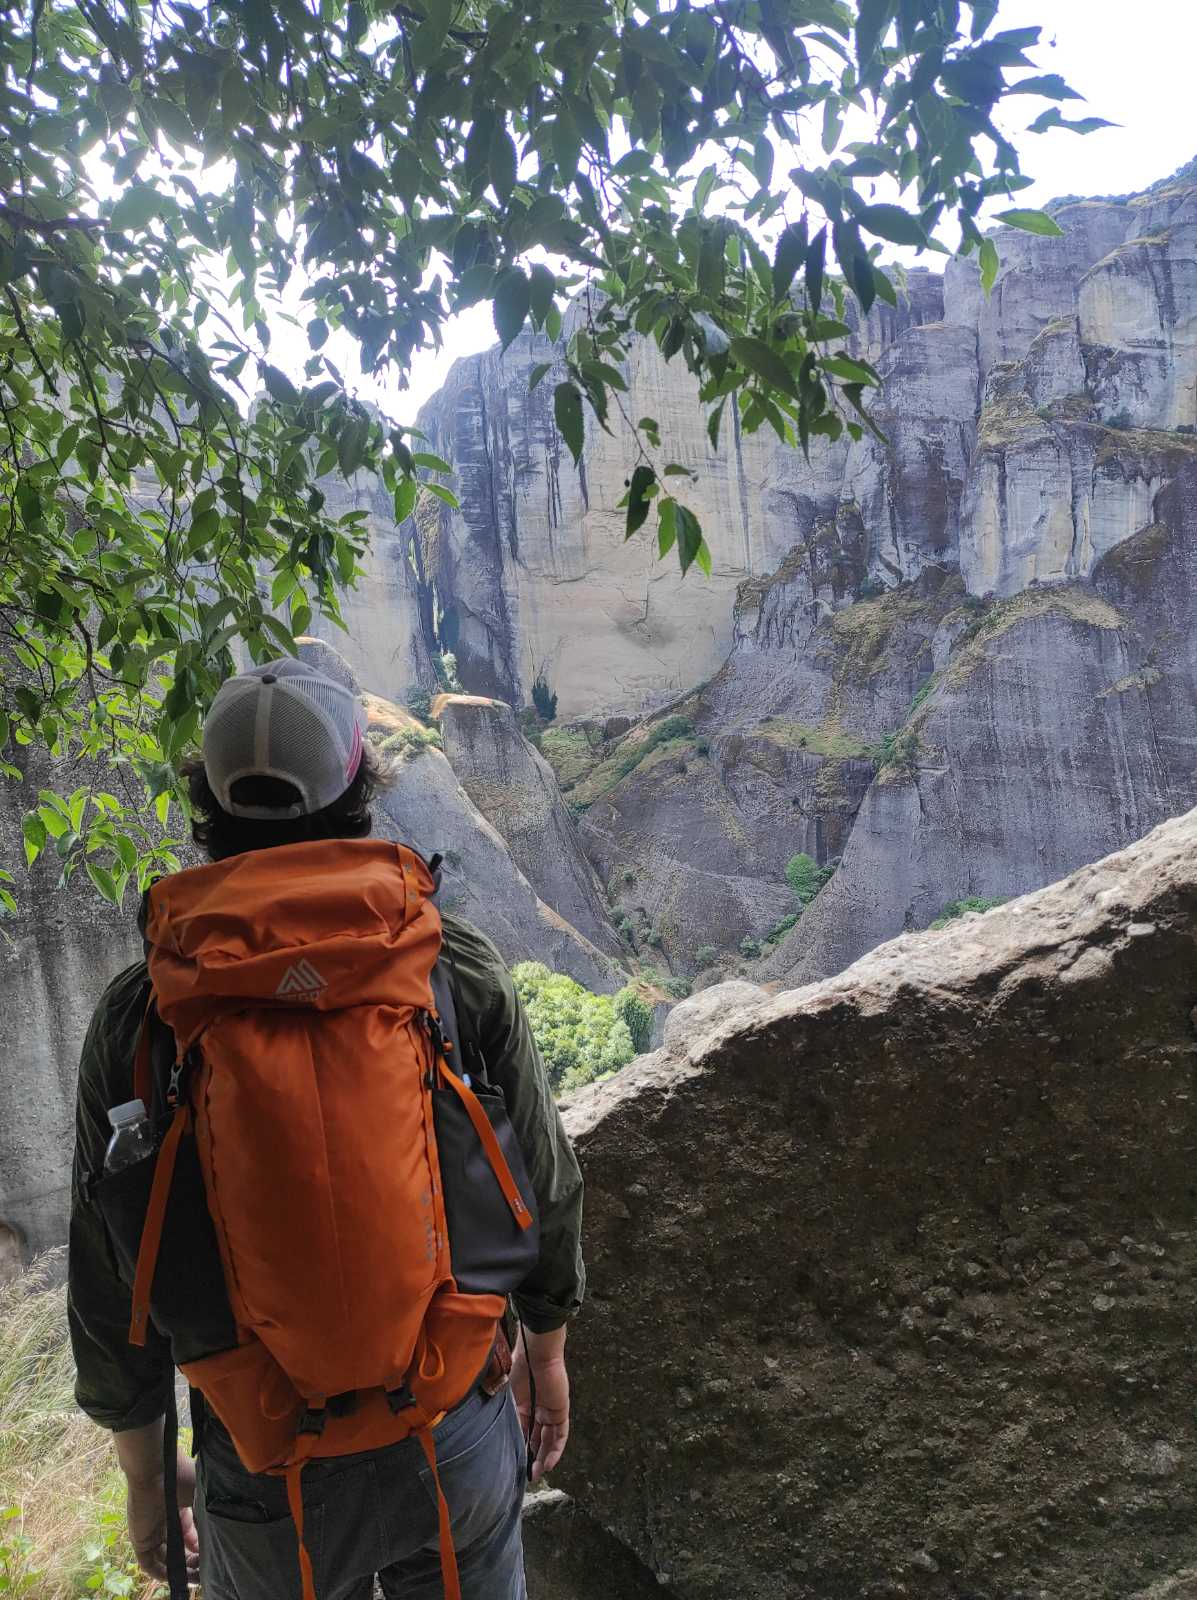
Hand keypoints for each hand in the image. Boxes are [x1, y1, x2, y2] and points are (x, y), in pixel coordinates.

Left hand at [125, 1453, 199, 1584]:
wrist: (156, 1467)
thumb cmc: (180, 1475)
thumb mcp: (200, 1496)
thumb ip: (206, 1514)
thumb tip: (222, 1531)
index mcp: (177, 1510)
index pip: (188, 1535)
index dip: (199, 1547)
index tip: (211, 1555)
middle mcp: (164, 1522)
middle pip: (176, 1549)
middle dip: (191, 1561)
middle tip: (204, 1569)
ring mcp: (151, 1532)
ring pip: (164, 1558)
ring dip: (179, 1569)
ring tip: (194, 1577)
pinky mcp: (140, 1540)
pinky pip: (149, 1563)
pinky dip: (161, 1573)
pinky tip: (176, 1578)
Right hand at [510, 1329, 569, 1483]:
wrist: (535, 1355)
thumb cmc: (517, 1371)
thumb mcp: (507, 1398)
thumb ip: (506, 1416)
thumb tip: (495, 1439)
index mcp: (523, 1405)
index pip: (523, 1431)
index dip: (520, 1447)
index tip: (515, 1464)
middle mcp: (538, 1409)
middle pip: (537, 1438)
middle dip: (533, 1456)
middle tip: (528, 1474)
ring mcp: (550, 1410)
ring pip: (549, 1439)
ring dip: (544, 1457)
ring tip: (537, 1473)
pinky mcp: (561, 1411)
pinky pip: (560, 1434)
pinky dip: (555, 1450)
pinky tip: (548, 1463)